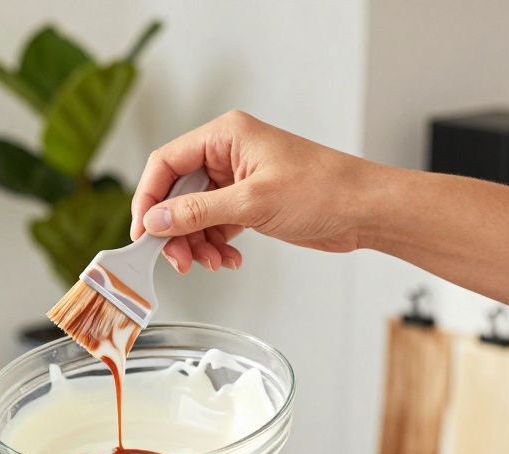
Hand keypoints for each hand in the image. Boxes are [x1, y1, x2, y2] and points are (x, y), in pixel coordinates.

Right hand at [131, 110, 386, 272]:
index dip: (148, 198)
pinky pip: (215, 226)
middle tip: (178, 259)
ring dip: (197, 243)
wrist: (365, 210)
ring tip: (212, 262)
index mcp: (225, 136)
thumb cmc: (325, 189)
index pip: (166, 163)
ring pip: (194, 215)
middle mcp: (227, 154)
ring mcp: (237, 180)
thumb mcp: (252, 203)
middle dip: (175, 230)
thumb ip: (197, 212)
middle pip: (177, 193)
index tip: (143, 231)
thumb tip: (155, 220)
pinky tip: (229, 259)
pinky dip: (216, 246)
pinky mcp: (248, 203)